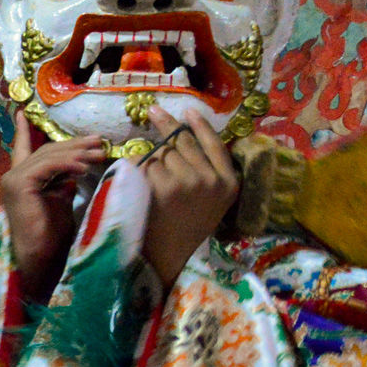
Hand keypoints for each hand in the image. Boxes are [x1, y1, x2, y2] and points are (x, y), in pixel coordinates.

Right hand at [1, 112, 104, 294]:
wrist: (40, 259)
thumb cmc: (52, 237)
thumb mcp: (60, 201)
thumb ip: (63, 181)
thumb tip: (80, 164)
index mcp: (22, 180)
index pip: (22, 149)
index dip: (23, 130)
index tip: (22, 112)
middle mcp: (13, 177)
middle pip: (46, 149)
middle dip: (75, 144)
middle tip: (99, 141)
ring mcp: (13, 180)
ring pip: (49, 155)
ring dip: (77, 152)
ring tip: (99, 152)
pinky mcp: (19, 185)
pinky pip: (47, 166)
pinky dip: (68, 163)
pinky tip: (85, 167)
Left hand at [136, 107, 239, 287]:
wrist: (166, 257)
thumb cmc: (185, 229)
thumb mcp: (210, 202)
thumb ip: (208, 173)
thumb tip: (186, 135)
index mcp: (229, 184)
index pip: (215, 145)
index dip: (200, 125)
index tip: (187, 109)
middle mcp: (211, 180)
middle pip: (184, 142)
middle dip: (167, 127)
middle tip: (153, 112)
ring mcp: (188, 181)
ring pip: (162, 152)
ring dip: (150, 157)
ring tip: (149, 178)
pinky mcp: (164, 185)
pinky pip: (146, 162)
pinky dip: (137, 167)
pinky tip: (138, 182)